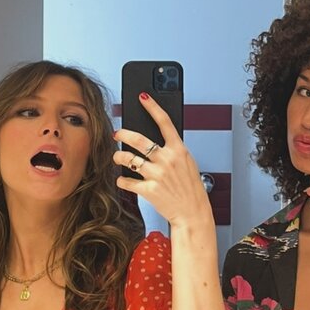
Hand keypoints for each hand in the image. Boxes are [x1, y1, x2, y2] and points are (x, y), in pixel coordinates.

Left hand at [113, 94, 211, 228]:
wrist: (192, 212)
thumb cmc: (190, 188)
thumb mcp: (187, 163)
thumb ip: (172, 150)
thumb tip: (154, 140)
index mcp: (179, 150)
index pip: (165, 122)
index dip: (153, 107)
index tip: (143, 97)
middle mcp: (168, 160)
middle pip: (139, 140)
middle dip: (123, 134)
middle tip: (117, 133)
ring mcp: (158, 175)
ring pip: (129, 160)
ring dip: (119, 157)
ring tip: (117, 158)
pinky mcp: (150, 190)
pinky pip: (127, 181)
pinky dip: (121, 180)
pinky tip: (123, 179)